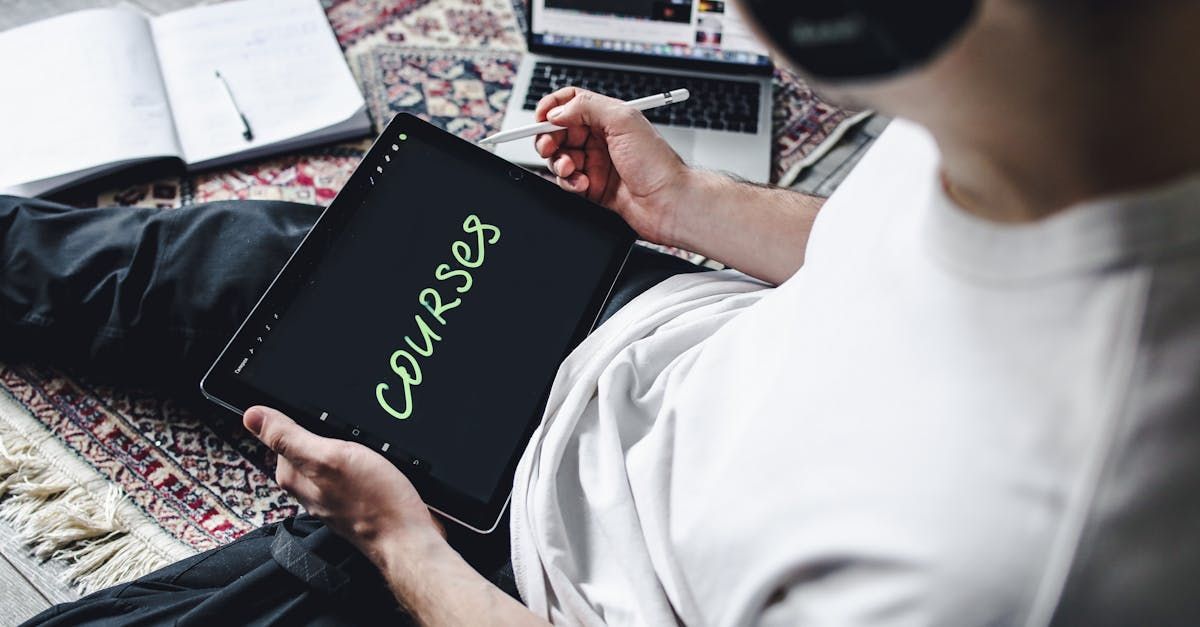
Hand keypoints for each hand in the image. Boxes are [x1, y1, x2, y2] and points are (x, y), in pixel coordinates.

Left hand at [243, 406, 443, 560]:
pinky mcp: (355, 499)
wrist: (408, 538)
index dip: (303, 419)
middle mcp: (309, 488)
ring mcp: (333, 495)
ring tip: (367, 452)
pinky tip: (377, 464)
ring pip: (334, 458)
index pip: (282, 435)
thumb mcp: (328, 458)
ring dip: (350, 447)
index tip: (326, 422)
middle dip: (329, 432)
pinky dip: (364, 462)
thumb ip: (289, 437)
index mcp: (294, 477)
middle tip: (351, 437)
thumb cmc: (374, 502)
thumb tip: (252, 415)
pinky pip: (353, 471)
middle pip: (310, 445)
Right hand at [534, 87, 695, 244]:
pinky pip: (567, 182)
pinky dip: (569, 183)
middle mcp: (601, 139)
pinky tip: (582, 185)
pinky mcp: (593, 188)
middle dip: (549, 139)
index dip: (552, 108)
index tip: (541, 118)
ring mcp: (596, 164)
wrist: (669, 204)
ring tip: (570, 169)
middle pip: (559, 132)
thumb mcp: (624, 120)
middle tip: (549, 147)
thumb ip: (587, 107)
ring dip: (559, 163)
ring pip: (559, 158)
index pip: (571, 103)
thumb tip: (557, 110)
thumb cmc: (657, 165)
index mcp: (609, 118)